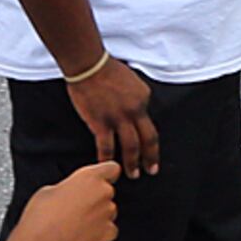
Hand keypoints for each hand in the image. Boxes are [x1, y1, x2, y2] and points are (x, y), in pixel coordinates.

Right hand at [10, 157, 120, 240]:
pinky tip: (83, 235)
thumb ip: (70, 187)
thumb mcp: (49, 190)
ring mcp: (107, 213)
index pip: (112, 168)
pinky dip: (100, 233)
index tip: (99, 181)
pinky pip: (110, 230)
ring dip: (98, 216)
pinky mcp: (107, 233)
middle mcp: (103, 193)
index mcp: (89, 177)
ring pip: (109, 211)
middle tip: (77, 208)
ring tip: (76, 223)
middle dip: (97, 198)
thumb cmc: (40, 217)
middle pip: (108, 192)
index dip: (106, 175)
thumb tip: (73, 192)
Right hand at [65, 53, 159, 174]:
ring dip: (133, 163)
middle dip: (151, 157)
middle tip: (152, 170)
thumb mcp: (132, 81)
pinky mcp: (101, 123)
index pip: (148, 121)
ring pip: (131, 147)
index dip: (145, 133)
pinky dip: (107, 159)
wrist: (89, 65)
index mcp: (144, 98)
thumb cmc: (107, 69)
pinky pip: (106, 147)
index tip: (145, 145)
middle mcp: (135, 110)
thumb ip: (136, 98)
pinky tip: (107, 168)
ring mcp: (119, 118)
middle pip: (148, 139)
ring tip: (133, 174)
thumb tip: (136, 111)